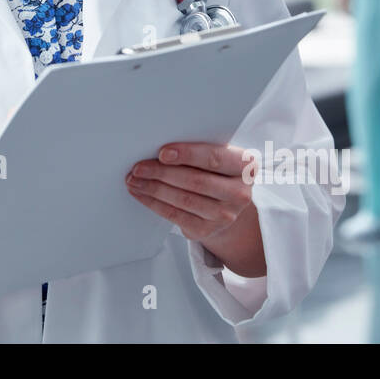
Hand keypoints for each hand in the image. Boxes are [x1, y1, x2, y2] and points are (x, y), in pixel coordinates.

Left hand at [126, 143, 265, 277]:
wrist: (226, 204)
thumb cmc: (215, 171)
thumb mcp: (216, 156)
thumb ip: (198, 149)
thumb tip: (159, 148)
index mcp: (245, 165)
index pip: (214, 158)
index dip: (187, 155)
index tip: (162, 153)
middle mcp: (239, 192)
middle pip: (195, 181)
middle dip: (162, 173)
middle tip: (138, 167)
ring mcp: (225, 215)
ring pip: (183, 199)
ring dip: (153, 189)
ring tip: (134, 179)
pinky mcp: (207, 230)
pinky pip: (175, 215)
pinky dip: (154, 203)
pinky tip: (141, 194)